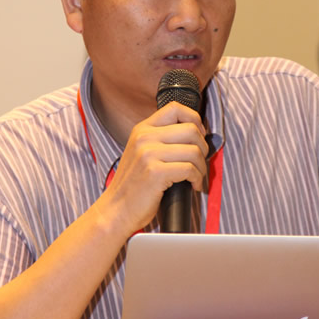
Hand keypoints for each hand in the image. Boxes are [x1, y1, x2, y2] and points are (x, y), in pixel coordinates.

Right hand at [95, 101, 207, 235]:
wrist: (116, 210)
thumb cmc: (134, 185)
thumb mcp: (142, 153)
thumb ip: (162, 139)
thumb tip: (196, 133)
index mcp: (142, 129)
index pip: (175, 108)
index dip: (195, 119)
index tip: (199, 135)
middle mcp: (144, 137)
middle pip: (191, 129)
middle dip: (203, 148)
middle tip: (199, 162)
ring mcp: (149, 154)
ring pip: (194, 150)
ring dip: (202, 167)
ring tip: (196, 177)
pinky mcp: (155, 172)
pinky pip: (190, 169)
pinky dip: (197, 179)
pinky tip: (193, 186)